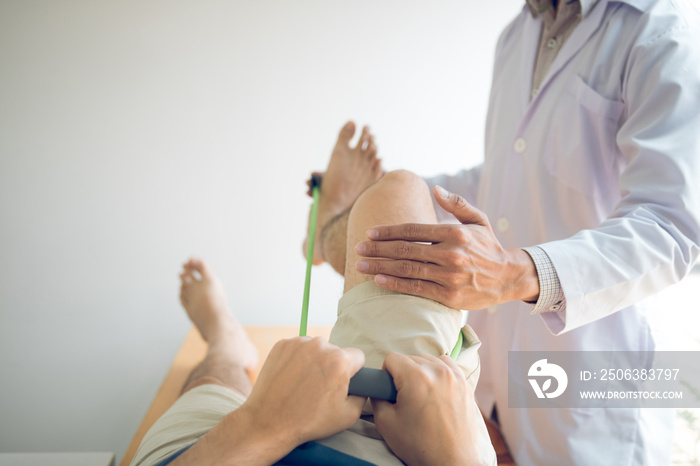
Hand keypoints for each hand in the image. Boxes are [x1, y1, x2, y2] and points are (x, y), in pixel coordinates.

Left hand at [242, 336, 365, 447]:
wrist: (269, 422)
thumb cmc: (308, 421)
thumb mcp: (348, 415)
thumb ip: (362, 395)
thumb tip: (361, 385)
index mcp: (339, 360)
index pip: (358, 356)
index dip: (353, 371)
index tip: (343, 382)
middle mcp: (320, 345)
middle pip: (336, 351)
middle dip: (332, 366)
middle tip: (320, 388)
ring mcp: (299, 343)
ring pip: (316, 348)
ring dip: (314, 361)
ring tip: (303, 384)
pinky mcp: (282, 344)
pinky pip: (298, 348)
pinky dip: (297, 359)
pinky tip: (292, 378)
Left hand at [354, 185, 538, 309]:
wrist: (508, 277)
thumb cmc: (488, 246)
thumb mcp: (478, 220)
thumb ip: (457, 204)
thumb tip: (435, 190)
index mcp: (454, 233)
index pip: (412, 230)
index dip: (388, 231)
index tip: (370, 232)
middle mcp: (450, 253)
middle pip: (404, 250)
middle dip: (377, 249)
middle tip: (357, 248)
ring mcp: (449, 276)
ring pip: (406, 270)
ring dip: (380, 267)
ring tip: (360, 264)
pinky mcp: (449, 296)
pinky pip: (416, 289)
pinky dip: (395, 284)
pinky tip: (378, 280)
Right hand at [372, 353, 479, 465]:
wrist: (452, 462)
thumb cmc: (420, 445)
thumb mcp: (386, 423)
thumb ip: (377, 399)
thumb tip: (379, 389)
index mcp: (416, 377)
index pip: (392, 358)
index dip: (386, 374)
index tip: (389, 390)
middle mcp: (437, 371)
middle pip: (410, 358)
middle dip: (403, 374)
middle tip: (404, 397)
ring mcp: (454, 375)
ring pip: (429, 359)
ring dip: (421, 371)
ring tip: (420, 394)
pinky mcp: (464, 383)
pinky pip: (447, 365)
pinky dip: (438, 372)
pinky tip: (435, 389)